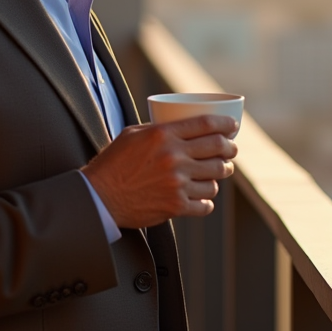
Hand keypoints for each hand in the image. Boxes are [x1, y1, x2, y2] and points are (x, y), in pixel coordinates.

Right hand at [82, 115, 238, 228]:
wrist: (99, 198)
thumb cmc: (113, 164)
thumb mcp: (133, 135)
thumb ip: (159, 128)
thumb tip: (182, 124)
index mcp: (163, 135)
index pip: (207, 124)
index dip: (226, 124)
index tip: (233, 127)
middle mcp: (174, 157)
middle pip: (218, 148)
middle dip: (230, 148)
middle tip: (231, 150)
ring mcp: (177, 183)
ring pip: (216, 177)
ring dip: (220, 175)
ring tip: (217, 173)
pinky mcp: (175, 206)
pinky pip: (205, 203)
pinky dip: (207, 201)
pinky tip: (203, 197)